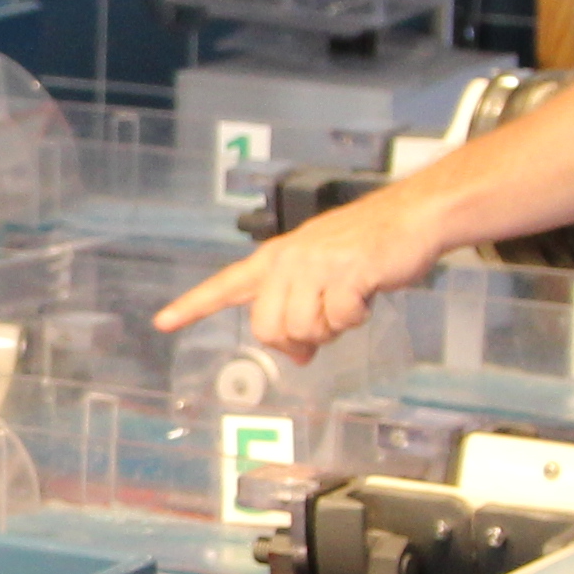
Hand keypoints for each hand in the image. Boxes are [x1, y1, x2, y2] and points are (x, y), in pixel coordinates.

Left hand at [157, 184, 447, 362]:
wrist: (410, 217)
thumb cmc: (367, 246)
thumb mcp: (323, 276)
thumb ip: (302, 311)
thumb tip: (298, 356)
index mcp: (276, 259)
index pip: (225, 284)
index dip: (192, 306)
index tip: (162, 322)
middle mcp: (288, 260)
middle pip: (268, 328)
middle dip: (295, 341)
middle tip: (322, 330)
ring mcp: (315, 264)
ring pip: (302, 329)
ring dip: (330, 328)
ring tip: (347, 302)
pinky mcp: (345, 271)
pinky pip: (339, 320)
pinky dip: (355, 317)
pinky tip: (365, 294)